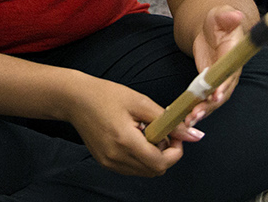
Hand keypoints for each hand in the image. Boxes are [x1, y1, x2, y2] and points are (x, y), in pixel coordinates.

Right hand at [63, 73, 182, 176]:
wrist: (75, 99)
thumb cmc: (106, 95)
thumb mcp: (139, 102)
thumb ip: (167, 120)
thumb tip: (192, 134)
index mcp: (125, 141)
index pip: (160, 163)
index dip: (175, 152)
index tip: (176, 136)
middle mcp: (116, 157)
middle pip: (155, 170)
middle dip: (166, 154)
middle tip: (162, 132)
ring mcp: (109, 163)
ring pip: (144, 171)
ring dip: (153, 157)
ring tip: (146, 133)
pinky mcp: (105, 163)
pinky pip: (132, 168)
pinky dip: (140, 158)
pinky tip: (134, 138)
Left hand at [156, 5, 251, 140]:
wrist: (211, 28)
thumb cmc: (218, 21)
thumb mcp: (220, 15)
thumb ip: (226, 16)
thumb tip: (236, 15)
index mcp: (234, 56)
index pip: (231, 74)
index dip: (224, 86)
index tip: (215, 95)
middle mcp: (229, 72)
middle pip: (222, 93)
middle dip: (210, 105)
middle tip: (196, 114)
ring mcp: (219, 81)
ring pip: (212, 101)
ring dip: (201, 112)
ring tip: (188, 121)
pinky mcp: (209, 85)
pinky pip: (204, 100)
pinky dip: (195, 109)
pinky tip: (183, 117)